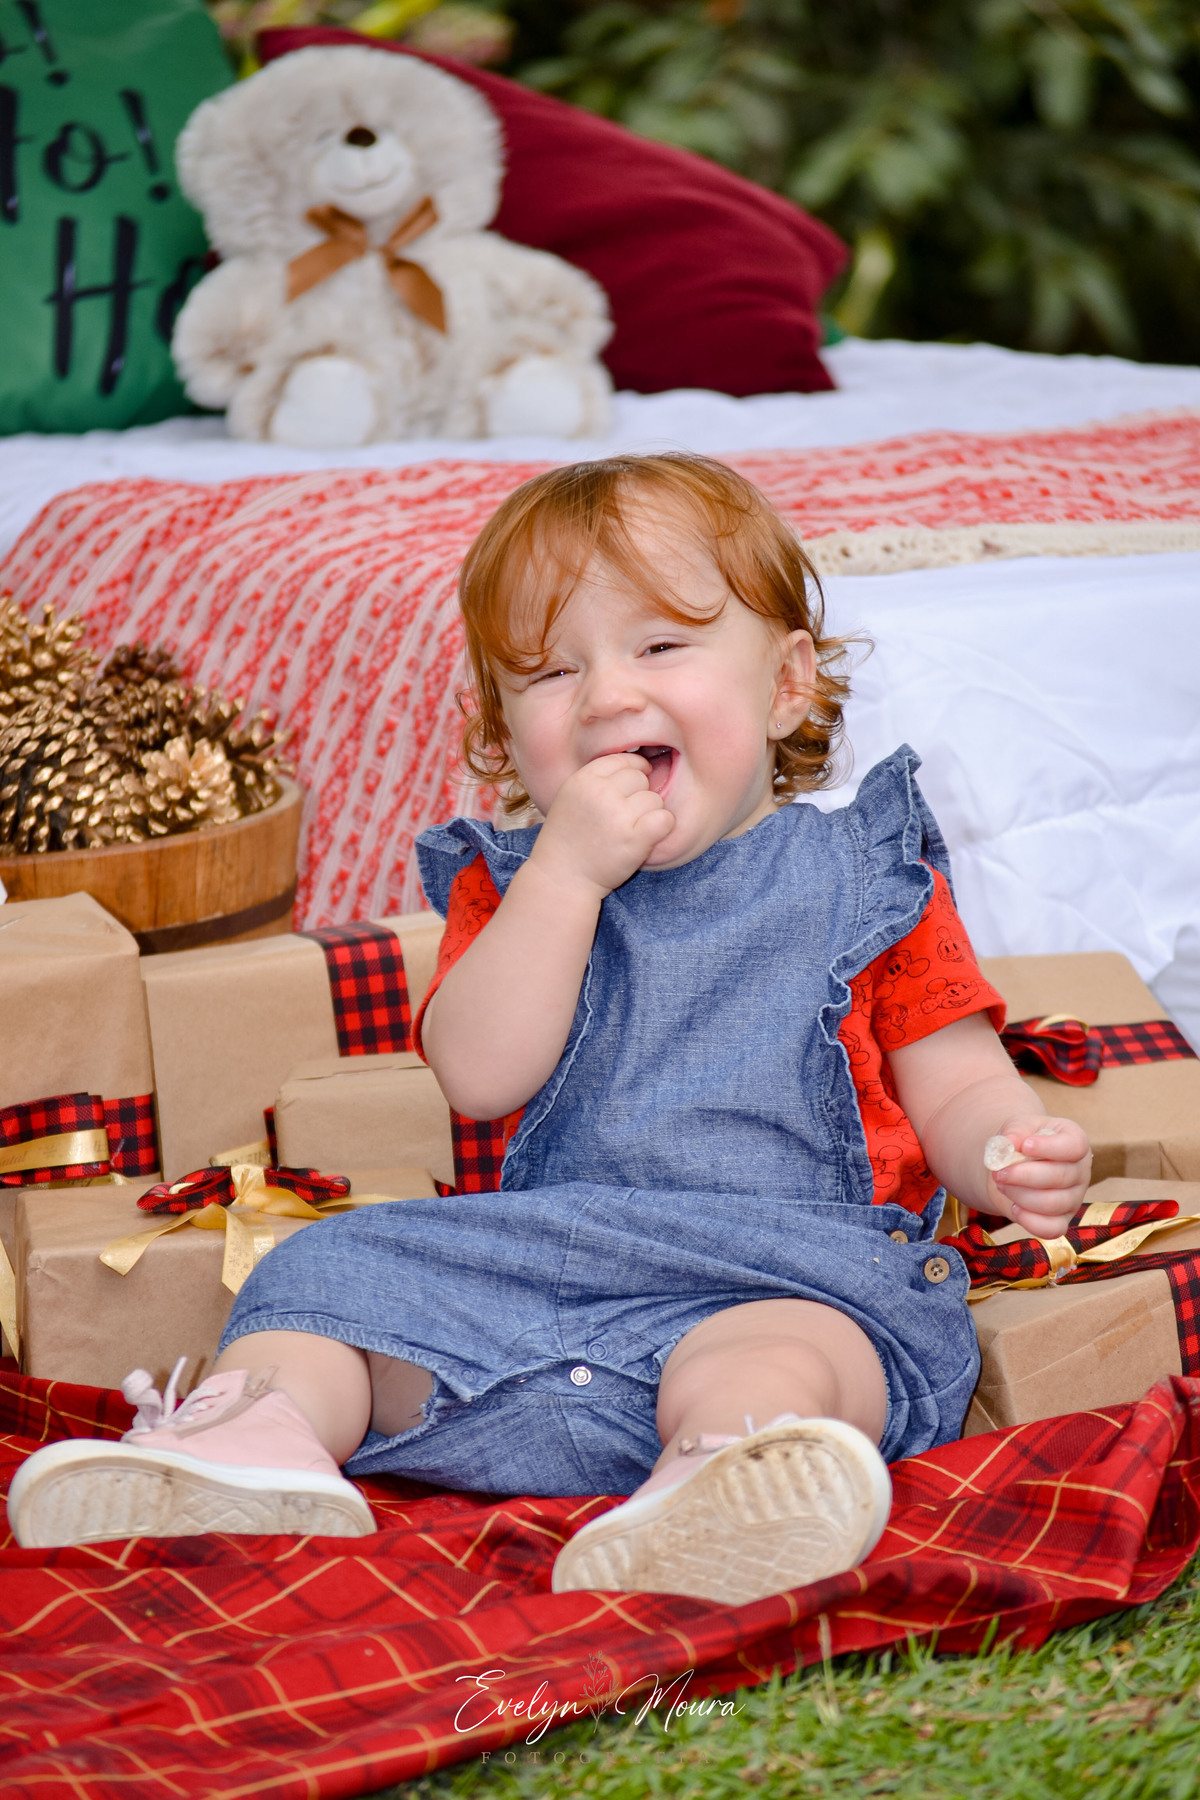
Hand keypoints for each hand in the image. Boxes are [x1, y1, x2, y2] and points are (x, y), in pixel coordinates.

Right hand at [530, 753, 674, 900]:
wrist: (562, 877)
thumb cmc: (569, 839)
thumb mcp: (571, 798)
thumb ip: (597, 780)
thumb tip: (638, 765)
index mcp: (584, 779)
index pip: (623, 759)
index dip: (634, 771)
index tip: (633, 788)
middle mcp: (600, 793)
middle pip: (640, 778)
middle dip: (639, 796)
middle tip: (626, 818)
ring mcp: (618, 815)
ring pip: (655, 799)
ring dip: (649, 815)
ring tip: (630, 831)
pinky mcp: (634, 838)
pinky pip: (665, 819)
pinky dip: (662, 828)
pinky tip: (648, 837)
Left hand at [987, 1116, 1092, 1237]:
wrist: (1012, 1166)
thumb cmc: (1020, 1143)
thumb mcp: (1016, 1128)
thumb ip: (1014, 1131)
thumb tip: (1010, 1141)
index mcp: (1075, 1141)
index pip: (1075, 1146)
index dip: (1049, 1147)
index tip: (1024, 1145)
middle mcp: (1080, 1171)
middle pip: (1061, 1177)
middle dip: (1024, 1175)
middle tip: (998, 1172)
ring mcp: (1074, 1199)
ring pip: (1053, 1204)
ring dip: (1020, 1195)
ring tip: (1002, 1185)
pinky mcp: (1062, 1221)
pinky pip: (1052, 1229)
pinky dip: (1029, 1220)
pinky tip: (1014, 1206)